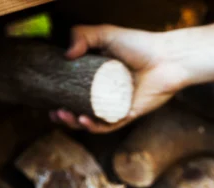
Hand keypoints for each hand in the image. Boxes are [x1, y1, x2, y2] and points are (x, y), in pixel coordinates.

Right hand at [52, 21, 213, 132]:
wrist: (167, 59)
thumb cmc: (141, 45)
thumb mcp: (107, 34)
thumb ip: (83, 35)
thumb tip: (66, 54)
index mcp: (98, 77)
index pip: (74, 89)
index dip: (59, 94)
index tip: (46, 96)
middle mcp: (106, 93)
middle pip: (80, 109)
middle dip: (65, 116)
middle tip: (54, 112)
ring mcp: (117, 106)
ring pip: (93, 121)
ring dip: (77, 123)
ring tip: (67, 116)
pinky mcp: (129, 115)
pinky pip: (110, 125)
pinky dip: (95, 126)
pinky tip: (84, 121)